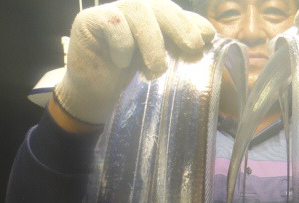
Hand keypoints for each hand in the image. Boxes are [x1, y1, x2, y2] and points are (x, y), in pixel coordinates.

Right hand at [54, 0, 215, 124]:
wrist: (93, 98)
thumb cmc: (128, 85)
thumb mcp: (158, 70)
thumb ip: (178, 55)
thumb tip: (208, 48)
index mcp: (153, 21)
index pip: (175, 13)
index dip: (192, 22)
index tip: (208, 37)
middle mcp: (133, 12)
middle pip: (159, 6)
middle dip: (179, 26)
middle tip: (192, 48)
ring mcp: (111, 13)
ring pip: (137, 10)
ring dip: (152, 40)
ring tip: (156, 68)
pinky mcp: (89, 21)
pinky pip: (112, 21)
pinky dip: (122, 42)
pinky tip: (121, 62)